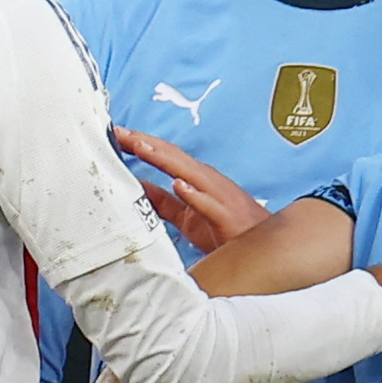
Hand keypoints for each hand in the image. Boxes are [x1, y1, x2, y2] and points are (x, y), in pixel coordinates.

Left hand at [115, 126, 268, 253]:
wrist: (262, 250)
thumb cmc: (226, 231)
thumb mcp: (185, 217)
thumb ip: (163, 203)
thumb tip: (138, 189)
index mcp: (198, 182)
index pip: (166, 158)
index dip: (143, 145)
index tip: (118, 135)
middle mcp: (208, 183)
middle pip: (174, 158)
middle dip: (147, 144)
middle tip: (121, 132)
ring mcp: (219, 198)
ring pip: (190, 174)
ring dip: (165, 160)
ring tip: (142, 147)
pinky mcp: (227, 218)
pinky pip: (209, 205)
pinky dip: (195, 194)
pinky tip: (180, 185)